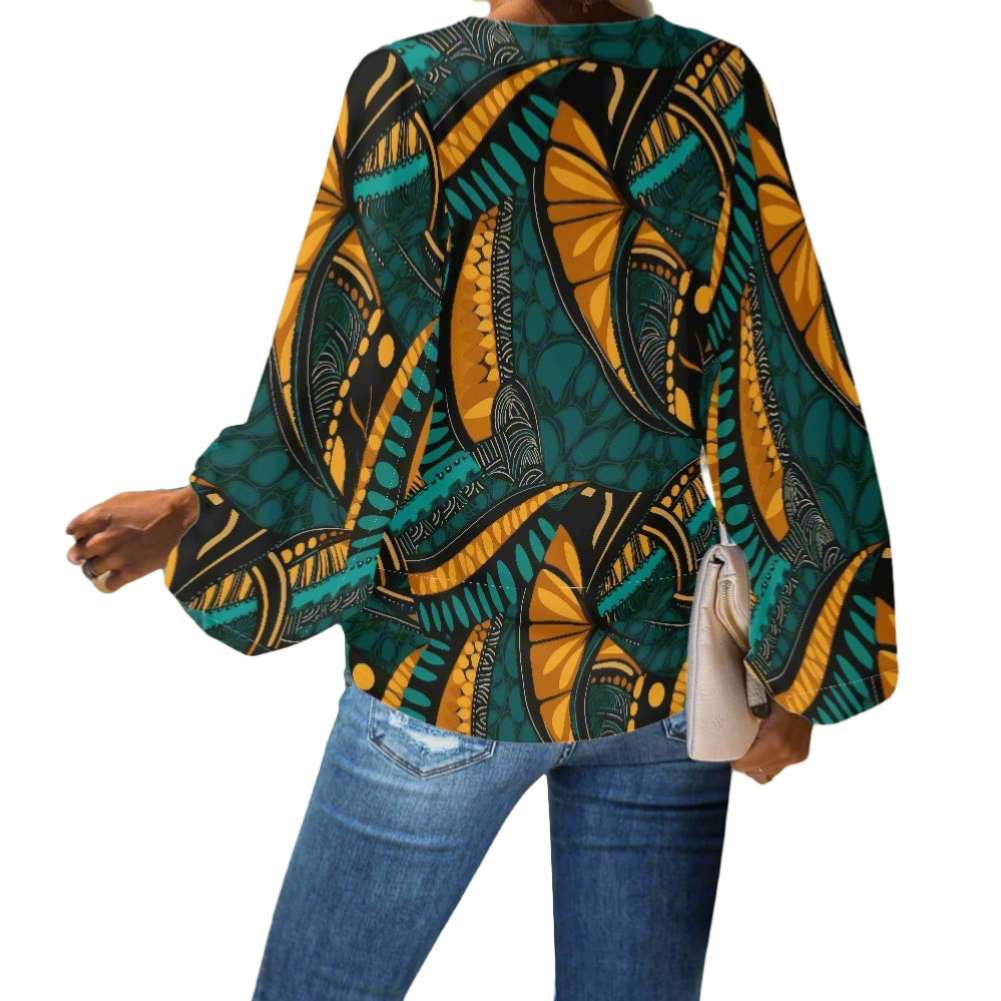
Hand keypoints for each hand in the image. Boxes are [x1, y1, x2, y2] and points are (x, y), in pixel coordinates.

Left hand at [65, 487, 199, 592]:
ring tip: (104, 564)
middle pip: (77, 553)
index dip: (77, 534)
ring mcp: (117, 557)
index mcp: (101, 517)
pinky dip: (109, 581)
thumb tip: (84, 527)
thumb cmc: (155, 505)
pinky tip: (115, 575)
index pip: (73, 530)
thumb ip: (100, 514)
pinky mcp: (131, 572)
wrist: (183, 517)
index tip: (84, 536)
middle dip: (79, 554)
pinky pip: (108, 584)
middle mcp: (105, 538)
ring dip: (94, 567)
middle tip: (85, 555)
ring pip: (91, 570)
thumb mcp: (122, 499)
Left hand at [731, 698, 812, 783]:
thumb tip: (723, 730)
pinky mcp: (801, 755)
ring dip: (755, 763)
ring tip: (750, 745)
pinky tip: (762, 750)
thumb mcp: (754, 702)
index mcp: (774, 742)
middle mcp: (787, 753)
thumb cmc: (777, 692)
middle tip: (737, 743)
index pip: (743, 765)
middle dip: (743, 759)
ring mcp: (796, 756)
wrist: (807, 688)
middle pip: (753, 771)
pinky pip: (777, 769)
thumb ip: (740, 721)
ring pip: (765, 773)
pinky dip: (767, 763)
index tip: (728, 744)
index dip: (733, 756)